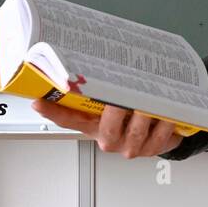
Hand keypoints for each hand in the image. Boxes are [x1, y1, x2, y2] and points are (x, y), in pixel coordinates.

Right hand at [29, 100, 182, 157]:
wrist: (164, 131)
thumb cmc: (136, 113)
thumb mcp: (116, 101)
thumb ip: (106, 87)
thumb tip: (98, 56)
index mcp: (94, 125)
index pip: (69, 120)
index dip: (53, 112)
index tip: (39, 102)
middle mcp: (110, 138)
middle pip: (106, 129)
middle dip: (115, 112)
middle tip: (121, 98)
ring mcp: (131, 146)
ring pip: (135, 132)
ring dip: (144, 115)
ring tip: (151, 100)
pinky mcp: (152, 149)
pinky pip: (159, 135)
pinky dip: (164, 122)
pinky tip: (168, 113)